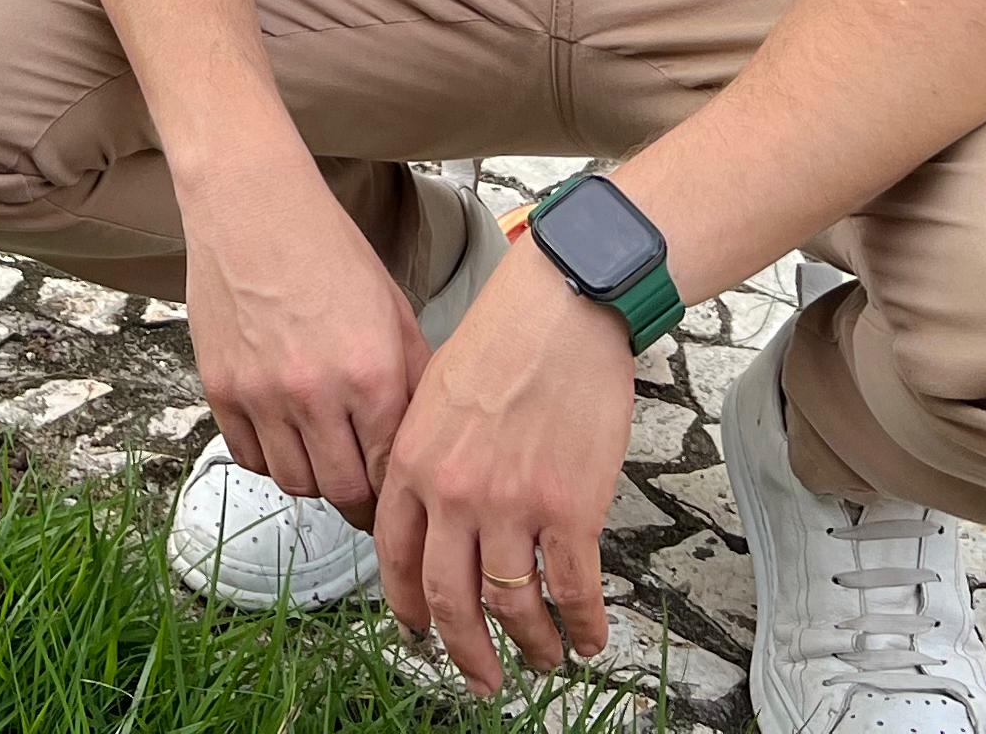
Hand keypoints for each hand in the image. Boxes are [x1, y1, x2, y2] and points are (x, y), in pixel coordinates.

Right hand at [183, 160, 427, 525]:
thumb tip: (424, 439)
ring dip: (314, 478)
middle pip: (342, 492)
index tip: (397, 498)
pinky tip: (285, 434)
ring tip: (324, 456)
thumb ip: (414, 379)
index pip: (390, 471)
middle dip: (359, 498)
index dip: (396, 492)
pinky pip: (249, 457)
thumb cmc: (327, 250)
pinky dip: (270, 457)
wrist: (251, 207)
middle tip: (363, 490)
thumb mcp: (393, 310)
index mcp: (372, 373)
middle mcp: (316, 392)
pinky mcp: (220, 390)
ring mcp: (262, 394)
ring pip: (294, 483)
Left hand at [374, 242, 634, 690]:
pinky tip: (587, 637)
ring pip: (513, 606)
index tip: (422, 635)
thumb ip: (424, 458)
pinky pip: (574, 590)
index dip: (409, 610)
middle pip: (450, 600)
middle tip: (480, 679)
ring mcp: (512, 504)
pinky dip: (582, 625)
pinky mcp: (570, 507)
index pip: (398, 559)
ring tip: (542, 660)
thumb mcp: (433, 394)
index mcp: (414, 464)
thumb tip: (429, 515)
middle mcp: (454, 493)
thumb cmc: (502, 340)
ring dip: (530, 646)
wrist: (561, 307)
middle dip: (465, 652)